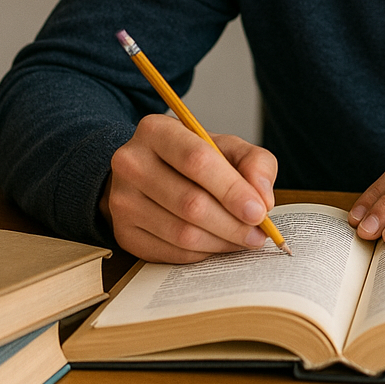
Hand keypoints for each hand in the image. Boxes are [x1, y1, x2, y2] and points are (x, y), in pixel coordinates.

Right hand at [101, 114, 278, 262]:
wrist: (149, 172)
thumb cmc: (194, 157)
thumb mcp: (227, 146)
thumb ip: (254, 162)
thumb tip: (262, 198)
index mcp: (157, 130)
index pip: (197, 161)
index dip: (232, 190)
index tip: (259, 211)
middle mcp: (131, 163)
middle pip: (190, 202)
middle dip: (232, 223)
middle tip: (258, 234)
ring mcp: (122, 201)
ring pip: (181, 232)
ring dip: (221, 241)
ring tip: (245, 239)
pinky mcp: (123, 233)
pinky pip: (170, 252)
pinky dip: (202, 253)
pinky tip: (219, 244)